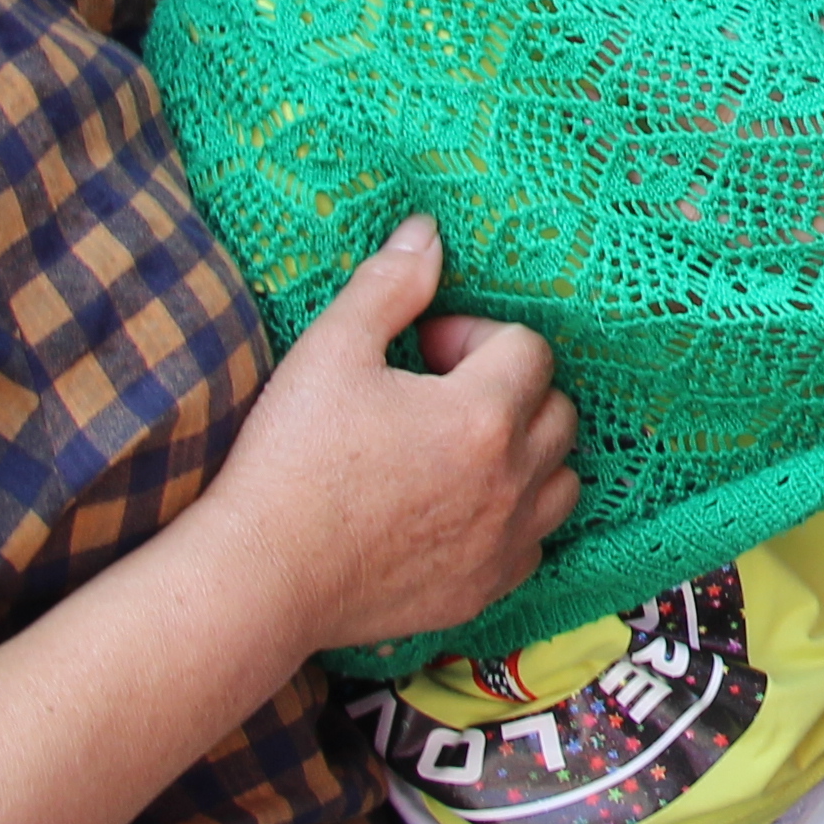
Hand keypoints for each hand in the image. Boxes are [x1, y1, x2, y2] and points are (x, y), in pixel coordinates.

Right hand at [194, 215, 581, 656]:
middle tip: (439, 393)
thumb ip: (391, 284)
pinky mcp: (484, 591)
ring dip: (528, 453)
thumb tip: (428, 232)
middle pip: (558, 411)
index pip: (528, 347)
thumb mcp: (332, 349)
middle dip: (510, 387)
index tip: (421, 350)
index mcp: (483, 414)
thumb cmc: (291, 458)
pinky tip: (459, 508)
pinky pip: (535, 545)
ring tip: (461, 448)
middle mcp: (511, 481)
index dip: (475, 336)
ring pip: (562, 480)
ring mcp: (503, 542)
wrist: (261, 575)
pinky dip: (514, 519)